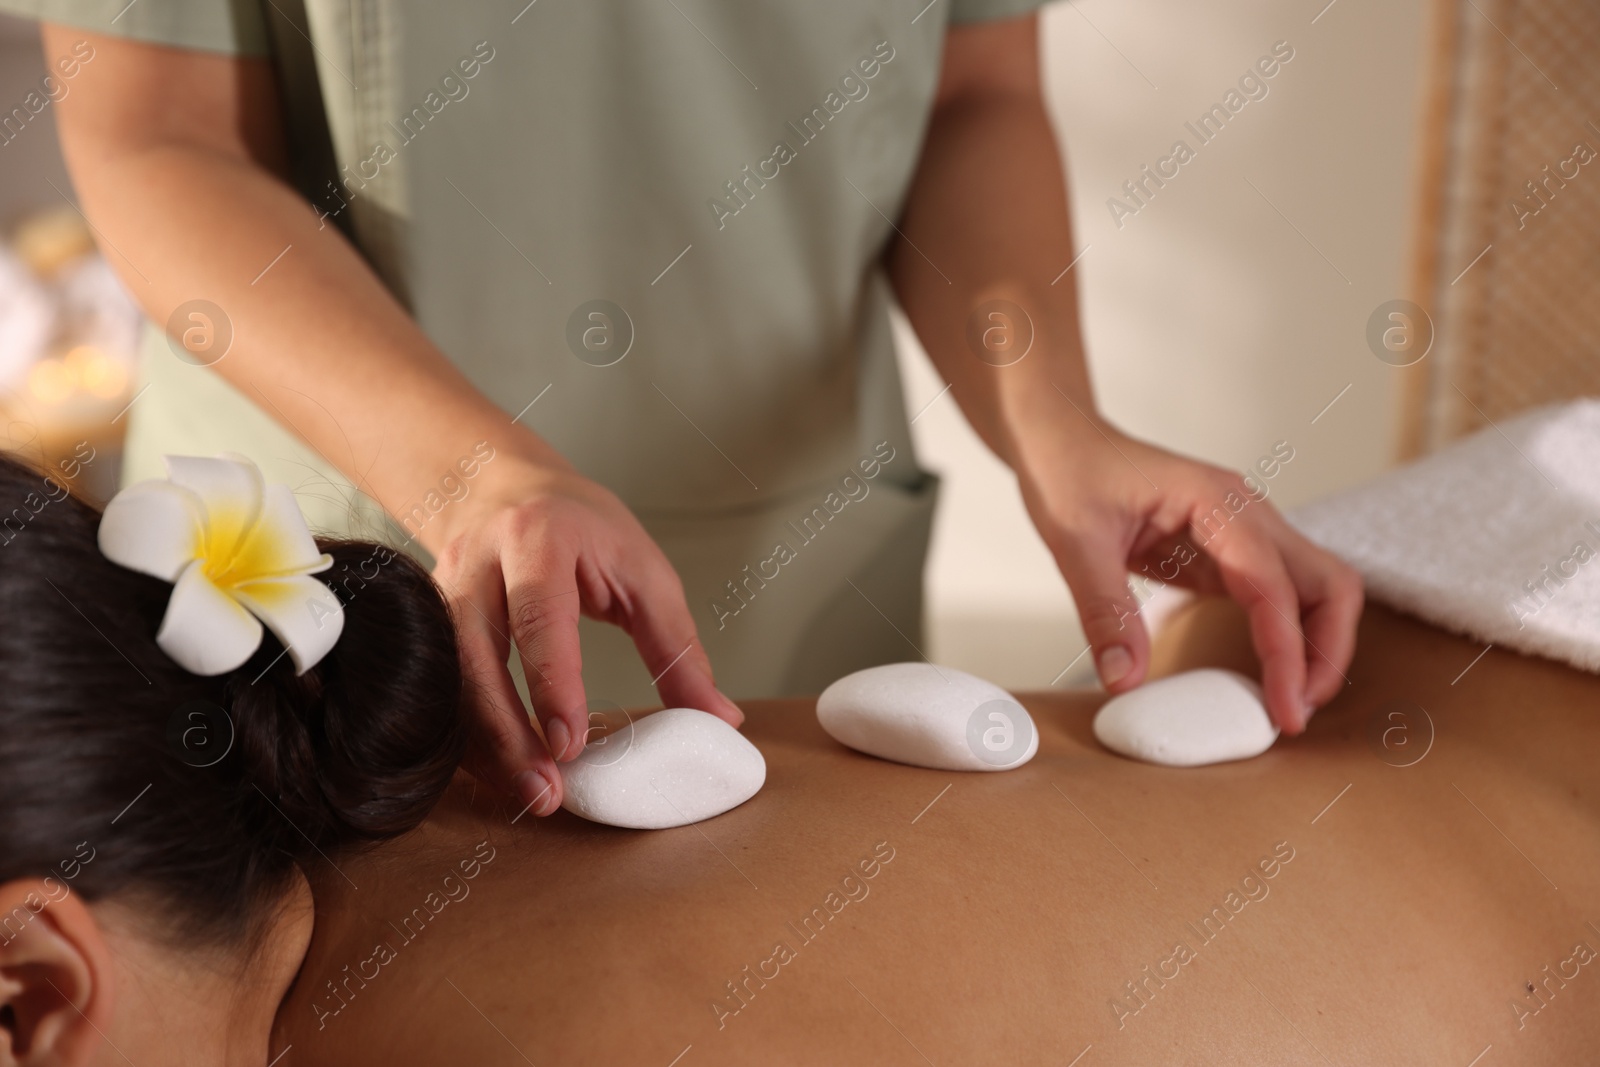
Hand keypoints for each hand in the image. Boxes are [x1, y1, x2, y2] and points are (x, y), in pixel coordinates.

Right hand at [429, 456, 742, 815]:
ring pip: (448, 681)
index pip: (539, 615)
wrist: (496, 484)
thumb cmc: (579, 527)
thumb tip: (720, 719)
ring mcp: (439, 592)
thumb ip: (677, 645)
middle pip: (477, 655)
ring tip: (527, 795)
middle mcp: (476, 562)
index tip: (570, 745)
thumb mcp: (642, 569)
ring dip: (484, 745)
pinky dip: (466, 737)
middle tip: (545, 792)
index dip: (551, 684)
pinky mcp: (425, 624)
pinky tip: (497, 773)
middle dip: (507, 732)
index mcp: (538, 537)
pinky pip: (439, 689)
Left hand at [1015, 413, 1361, 733]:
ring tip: (1288, 703)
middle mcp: (1246, 513)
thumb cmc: (1070, 475)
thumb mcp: (1074, 544)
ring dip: (1315, 646)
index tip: (1284, 709)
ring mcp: (1244, 531)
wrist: (1062, 442)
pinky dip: (1285, 637)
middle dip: (1326, 651)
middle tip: (1295, 713)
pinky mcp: (1230, 552)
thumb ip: (1104, 611)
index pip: (1275, 585)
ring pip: (1316, 589)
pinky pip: (1278, 597)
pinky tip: (1265, 677)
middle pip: (1329, 583)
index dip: (1288, 652)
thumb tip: (1126, 681)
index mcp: (1216, 502)